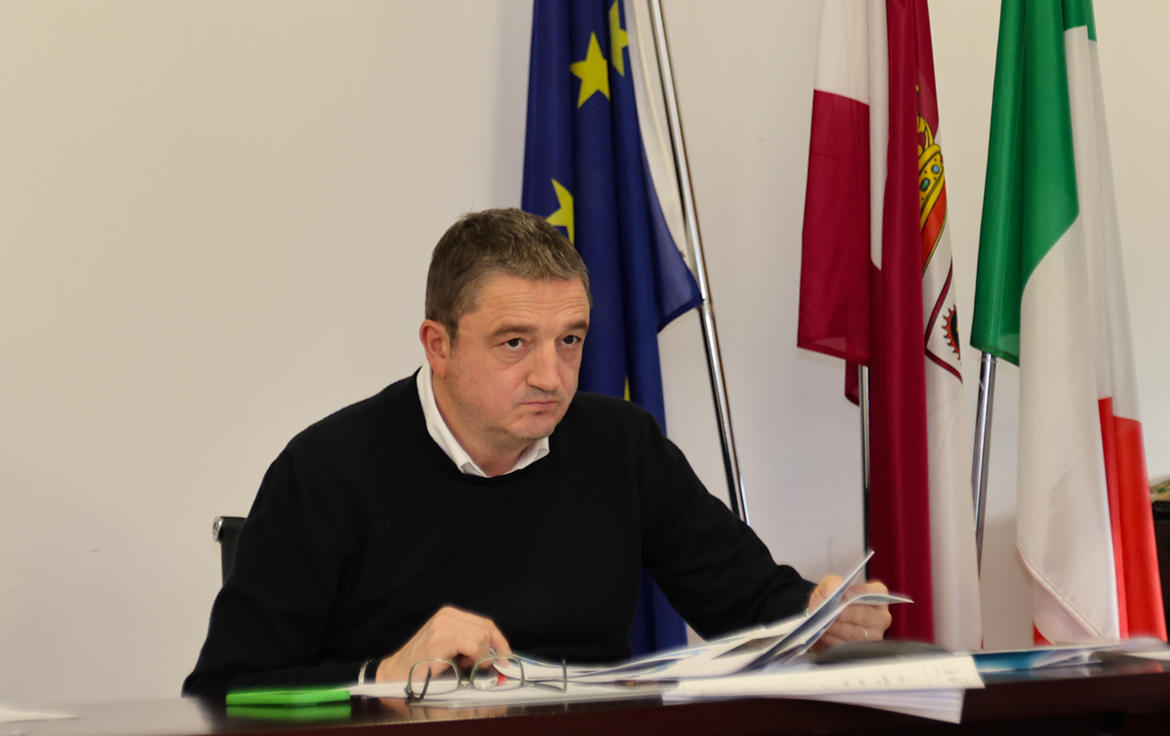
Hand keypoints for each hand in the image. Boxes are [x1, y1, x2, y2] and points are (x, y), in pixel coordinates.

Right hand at [375, 605, 511, 681]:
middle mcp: (446, 615)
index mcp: (449, 614)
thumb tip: (498, 654)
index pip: (485, 622)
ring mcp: (442, 626)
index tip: (505, 656)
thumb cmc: (423, 665)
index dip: (499, 640)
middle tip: (485, 666)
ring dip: (481, 656)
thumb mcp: (450, 648)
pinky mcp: (439, 640)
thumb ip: (470, 643)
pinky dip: (475, 658)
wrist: (395, 674)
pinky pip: (473, 646)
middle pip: (486, 628)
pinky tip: (463, 665)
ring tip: (465, 665)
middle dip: (492, 650)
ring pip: (482, 637)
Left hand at [807, 575, 892, 651]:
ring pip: (858, 634)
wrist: (822, 623)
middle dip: (847, 614)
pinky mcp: (863, 651)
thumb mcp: (828, 588)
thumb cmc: (831, 602)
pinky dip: (835, 640)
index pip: (877, 592)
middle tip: (833, 613)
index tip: (845, 595)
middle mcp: (880, 616)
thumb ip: (831, 584)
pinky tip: (825, 634)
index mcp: (877, 596)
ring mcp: (874, 635)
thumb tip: (834, 590)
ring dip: (839, 629)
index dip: (862, 592)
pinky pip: (850, 646)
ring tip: (825, 624)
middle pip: (867, 616)